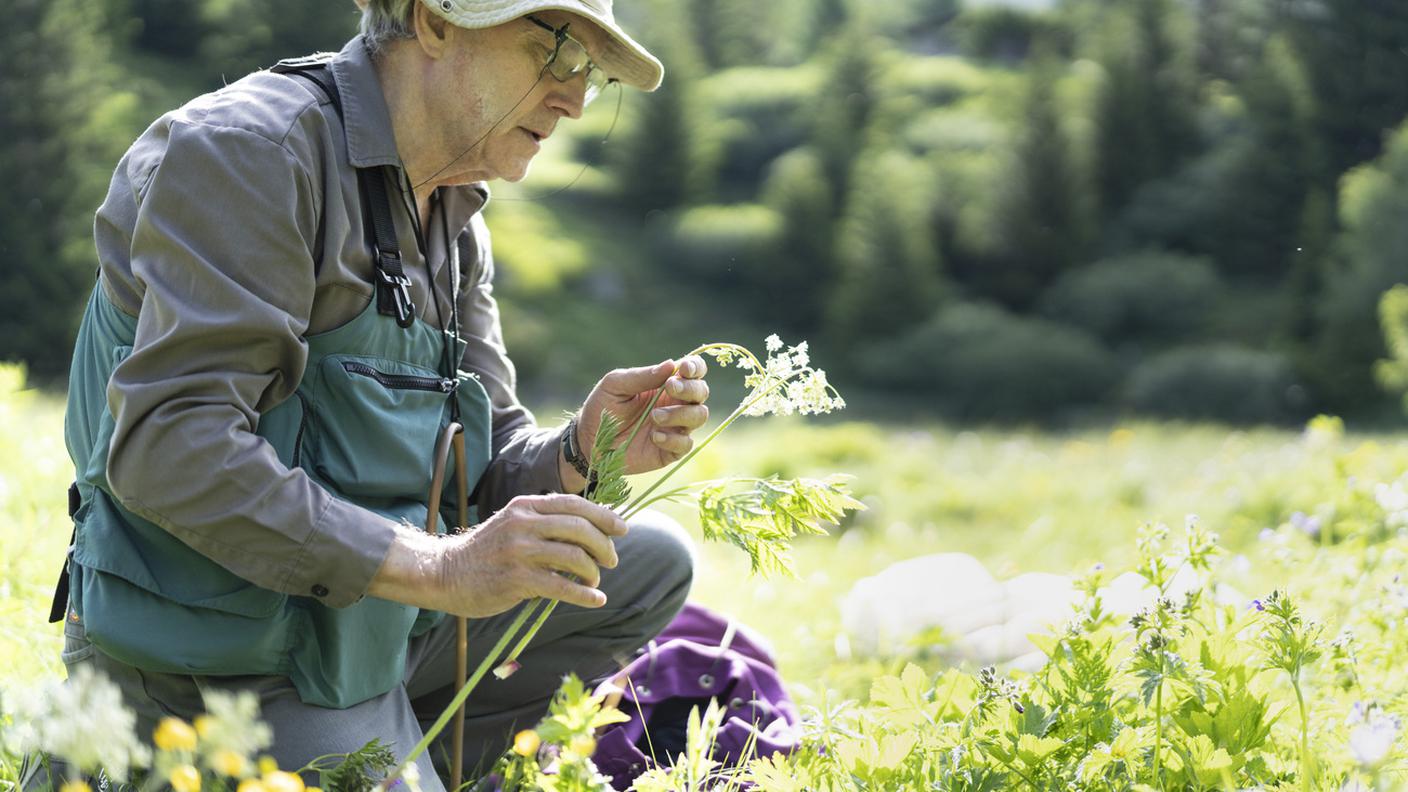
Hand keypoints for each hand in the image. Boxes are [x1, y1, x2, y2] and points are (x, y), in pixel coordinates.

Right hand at [370, 494, 628, 616]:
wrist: (445, 572)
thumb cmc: (487, 551)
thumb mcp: (513, 523)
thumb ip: (544, 522)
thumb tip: (590, 530)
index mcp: (525, 506)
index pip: (574, 504)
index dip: (603, 515)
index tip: (622, 529)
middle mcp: (523, 523)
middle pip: (580, 529)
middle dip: (604, 546)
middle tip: (612, 560)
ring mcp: (519, 551)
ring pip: (574, 557)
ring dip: (593, 572)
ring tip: (595, 581)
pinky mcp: (516, 580)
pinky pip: (561, 587)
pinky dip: (585, 595)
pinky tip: (595, 599)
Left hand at [573, 356, 709, 479]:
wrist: (589, 442)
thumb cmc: (602, 407)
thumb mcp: (615, 385)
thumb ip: (642, 376)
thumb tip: (671, 364)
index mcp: (666, 384)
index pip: (693, 371)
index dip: (695, 367)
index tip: (684, 369)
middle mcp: (676, 404)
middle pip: (701, 392)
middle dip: (690, 389)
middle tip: (669, 388)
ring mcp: (676, 428)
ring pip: (699, 416)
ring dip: (680, 413)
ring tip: (655, 417)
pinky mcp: (671, 451)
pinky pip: (686, 444)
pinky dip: (673, 439)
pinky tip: (655, 437)